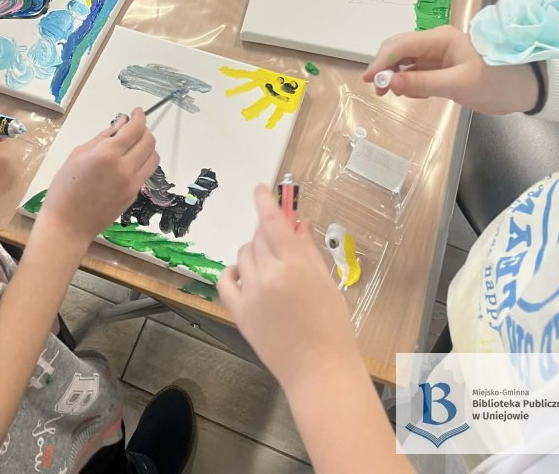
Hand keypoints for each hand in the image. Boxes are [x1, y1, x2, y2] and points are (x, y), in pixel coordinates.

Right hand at [37, 110, 158, 247]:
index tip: (137, 112)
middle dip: (144, 129)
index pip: (135, 128)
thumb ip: (103, 137)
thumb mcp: (78, 154)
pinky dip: (143, 161)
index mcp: (107, 154)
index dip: (139, 117)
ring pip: (153, 157)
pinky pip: (146, 172)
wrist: (68, 225)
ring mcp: (132, 183)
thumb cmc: (65, 188)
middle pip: (149, 141)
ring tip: (133, 145)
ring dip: (147, 146)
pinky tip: (130, 161)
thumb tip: (121, 123)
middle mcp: (125, 167)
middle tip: (133, 127)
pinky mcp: (134, 195)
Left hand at [218, 186, 356, 388]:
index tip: (260, 189)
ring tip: (271, 267)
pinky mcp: (239, 313)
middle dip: (268, 233)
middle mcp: (268, 274)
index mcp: (294, 264)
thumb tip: (298, 222)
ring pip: (243, 255)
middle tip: (280, 242)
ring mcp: (250, 294)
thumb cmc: (332, 324)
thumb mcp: (326, 281)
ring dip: (255, 253)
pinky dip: (233, 272)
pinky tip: (244, 275)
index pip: (273, 222)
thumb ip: (308, 249)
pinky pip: (225, 281)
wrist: (319, 370)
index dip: (265, 201)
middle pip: (258, 237)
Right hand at [363, 26, 539, 114]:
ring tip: (388, 94)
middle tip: (376, 89)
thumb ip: (423, 84)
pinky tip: (410, 93)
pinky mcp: (440, 69)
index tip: (369, 79)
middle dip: (384, 66)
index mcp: (441, 38)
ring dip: (393, 75)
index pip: (402, 44)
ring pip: (404, 61)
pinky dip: (407, 82)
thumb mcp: (459, 85)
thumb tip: (390, 84)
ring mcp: (437, 56)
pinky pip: (415, 72)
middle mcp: (436, 43)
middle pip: (399, 48)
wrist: (523, 90)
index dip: (382, 60)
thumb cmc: (496, 82)